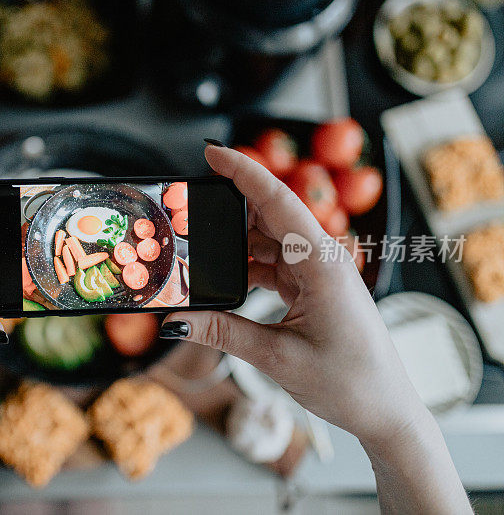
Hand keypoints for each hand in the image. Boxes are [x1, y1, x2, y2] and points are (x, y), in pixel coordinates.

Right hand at [162, 144, 469, 513]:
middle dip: (228, 213)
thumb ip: (223, 332)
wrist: (387, 412)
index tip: (212, 152)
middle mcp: (323, 260)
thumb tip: (176, 320)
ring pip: (269, 242)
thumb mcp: (277, 357)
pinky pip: (276, 265)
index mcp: (322, 265)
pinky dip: (248, 269)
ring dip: (235, 248)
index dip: (243, 171)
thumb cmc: (350, 383)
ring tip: (199, 258)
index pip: (277, 202)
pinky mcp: (316, 288)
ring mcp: (320, 273)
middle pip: (269, 217)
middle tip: (187, 216)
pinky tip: (225, 282)